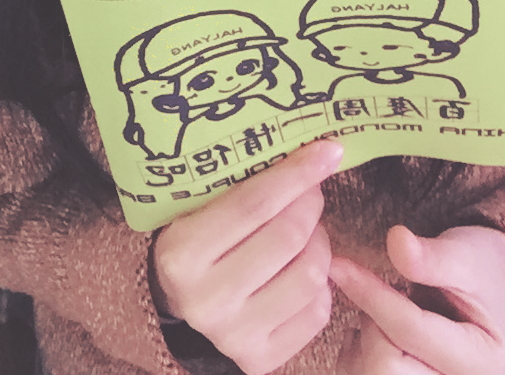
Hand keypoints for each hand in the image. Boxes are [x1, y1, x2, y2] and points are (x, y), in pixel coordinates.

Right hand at [151, 139, 341, 373]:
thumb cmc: (195, 242)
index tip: (327, 150)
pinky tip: (302, 267)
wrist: (178, 306)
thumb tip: (309, 151)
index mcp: (181, 253)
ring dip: (319, 242)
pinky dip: (321, 283)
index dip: (296, 174)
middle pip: (288, 237)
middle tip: (311, 190)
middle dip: (310, 203)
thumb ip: (239, 184)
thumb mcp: (196, 209)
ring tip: (306, 231)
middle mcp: (206, 299)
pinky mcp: (260, 359)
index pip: (254, 203)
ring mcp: (234, 334)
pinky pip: (317, 313)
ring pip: (310, 275)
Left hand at [331, 224, 504, 374]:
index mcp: (482, 362)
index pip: (409, 330)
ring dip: (363, 340)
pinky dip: (357, 355)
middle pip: (385, 368)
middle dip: (371, 324)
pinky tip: (378, 335)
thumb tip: (397, 240)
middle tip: (384, 296)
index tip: (338, 263)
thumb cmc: (477, 271)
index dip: (370, 293)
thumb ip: (431, 256)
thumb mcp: (464, 256)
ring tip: (386, 316)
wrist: (486, 294)